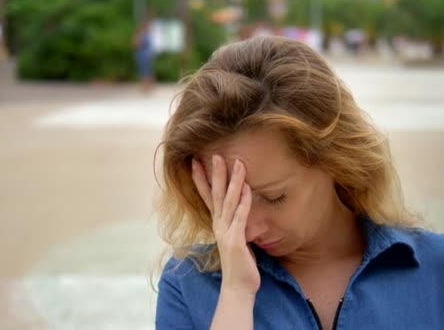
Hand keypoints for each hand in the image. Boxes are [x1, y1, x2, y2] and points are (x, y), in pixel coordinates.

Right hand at [191, 155, 259, 294]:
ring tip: (237, 162)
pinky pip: (240, 216)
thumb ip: (234, 225)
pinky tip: (247, 188)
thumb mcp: (234, 240)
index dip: (201, 180)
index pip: (206, 197)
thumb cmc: (238, 265)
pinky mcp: (236, 239)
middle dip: (215, 173)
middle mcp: (218, 225)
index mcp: (217, 224)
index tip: (196, 162)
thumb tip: (237, 213)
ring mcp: (226, 231)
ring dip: (233, 181)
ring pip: (228, 200)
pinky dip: (243, 201)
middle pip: (214, 194)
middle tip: (216, 154)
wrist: (237, 288)